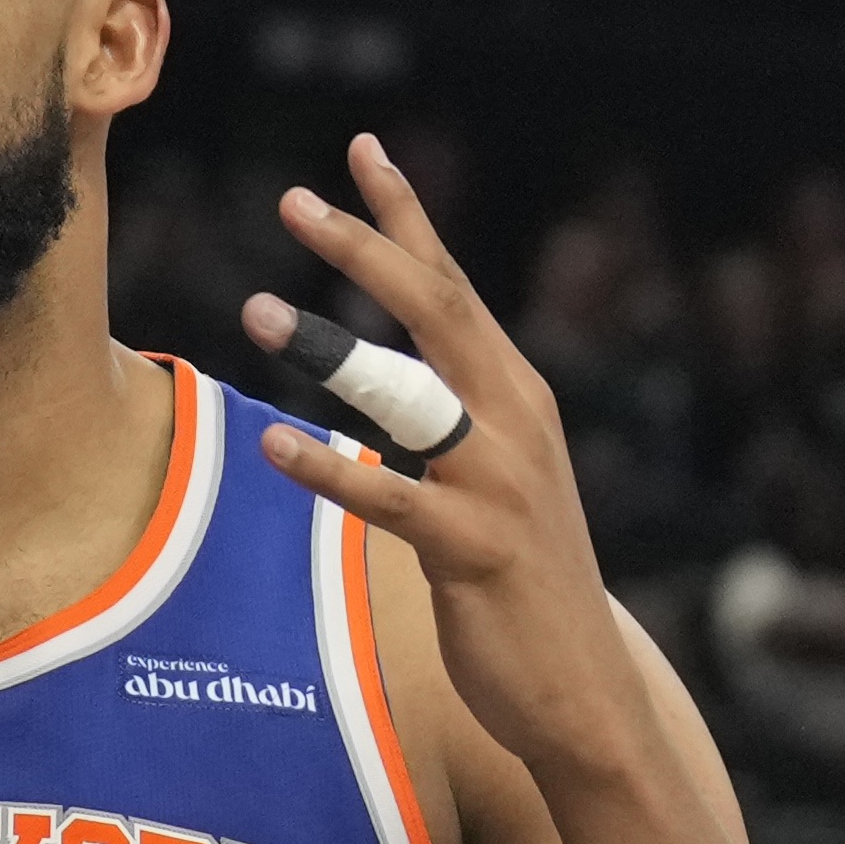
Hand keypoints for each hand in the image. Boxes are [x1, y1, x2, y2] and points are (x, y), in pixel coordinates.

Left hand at [243, 136, 639, 777]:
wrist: (586, 693)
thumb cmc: (526, 590)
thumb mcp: (494, 488)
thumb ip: (451, 431)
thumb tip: (389, 395)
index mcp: (517, 398)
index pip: (455, 287)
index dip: (408, 217)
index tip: (363, 150)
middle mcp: (517, 423)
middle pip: (436, 311)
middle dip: (367, 247)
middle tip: (294, 201)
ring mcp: (500, 486)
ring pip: (409, 395)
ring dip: (330, 349)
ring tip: (258, 310)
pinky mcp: (475, 551)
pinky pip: (392, 501)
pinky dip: (331, 472)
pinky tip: (274, 447)